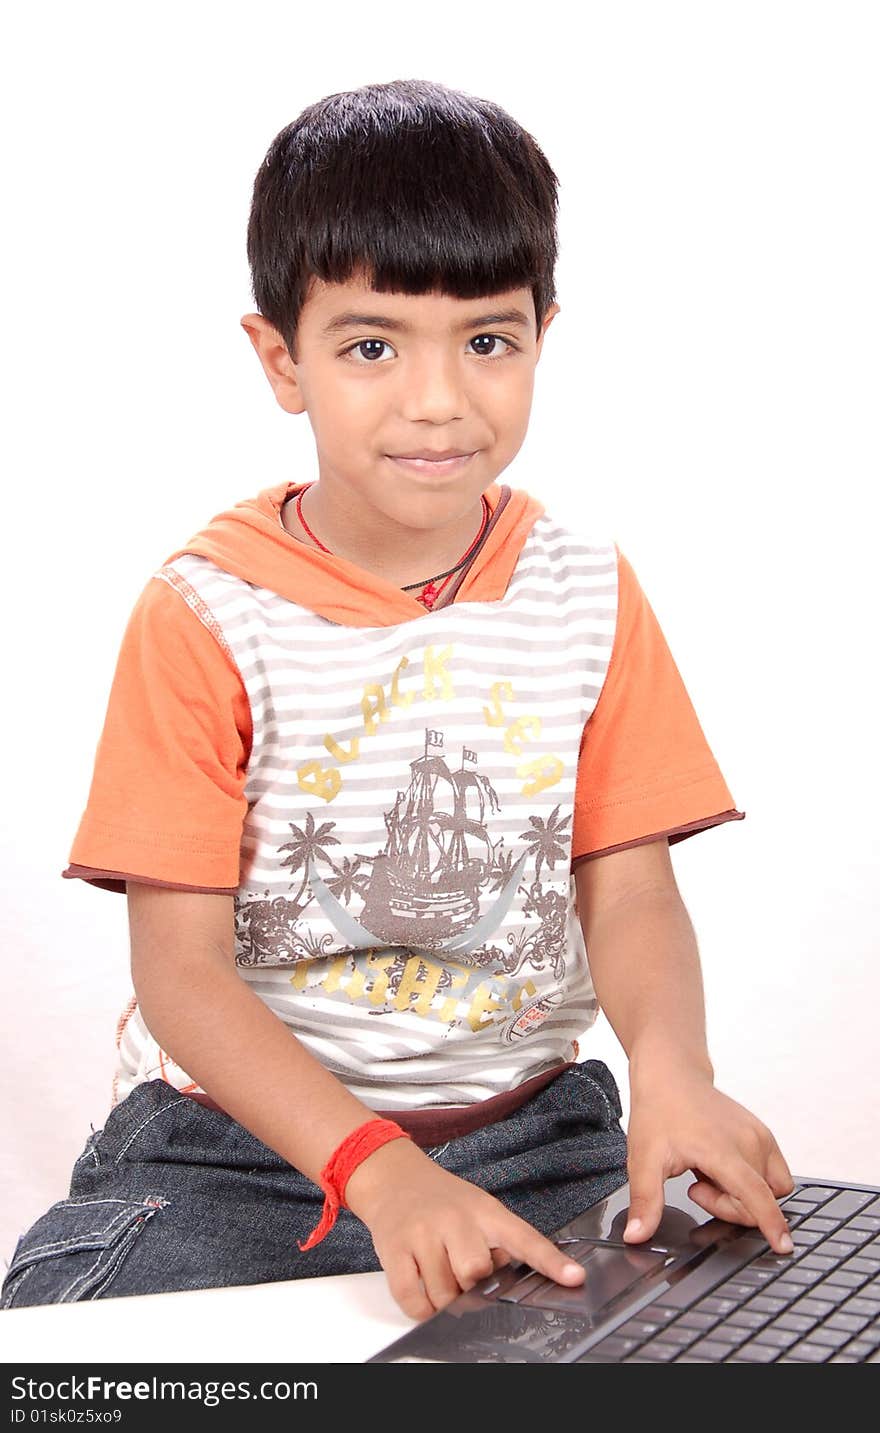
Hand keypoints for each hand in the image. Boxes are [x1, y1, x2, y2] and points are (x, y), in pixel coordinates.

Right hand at [344, 1136, 587, 1321]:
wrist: (393, 1177)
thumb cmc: (442, 1200)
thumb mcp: (478, 1207)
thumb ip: (499, 1241)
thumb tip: (511, 1279)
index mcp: (485, 1210)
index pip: (524, 1238)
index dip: (550, 1261)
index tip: (575, 1278)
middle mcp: (454, 1219)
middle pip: (476, 1272)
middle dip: (472, 1284)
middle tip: (463, 1273)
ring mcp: (422, 1233)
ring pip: (444, 1293)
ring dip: (445, 1299)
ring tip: (441, 1276)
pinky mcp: (394, 1250)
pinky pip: (413, 1300)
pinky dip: (421, 1309)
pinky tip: (424, 1294)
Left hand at [624, 1058, 795, 1253]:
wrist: (671, 1074)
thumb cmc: (658, 1110)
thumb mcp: (642, 1159)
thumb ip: (645, 1201)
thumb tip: (636, 1235)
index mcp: (723, 1149)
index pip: (757, 1195)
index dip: (771, 1224)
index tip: (783, 1247)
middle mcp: (749, 1141)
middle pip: (760, 1200)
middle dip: (730, 1207)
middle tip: (696, 1187)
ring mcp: (760, 1136)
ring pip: (770, 1189)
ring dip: (743, 1195)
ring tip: (709, 1175)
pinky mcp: (763, 1134)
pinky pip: (772, 1174)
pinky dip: (752, 1181)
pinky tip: (722, 1168)